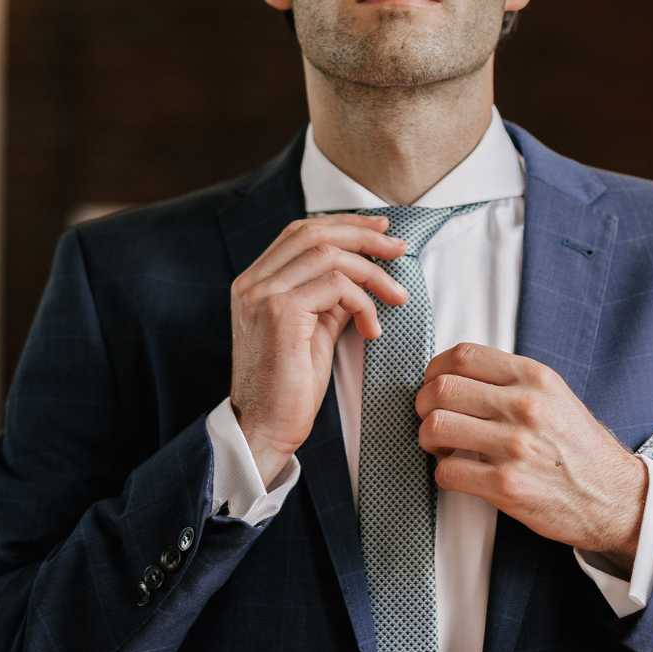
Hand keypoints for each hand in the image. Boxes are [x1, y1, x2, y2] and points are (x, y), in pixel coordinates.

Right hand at [229, 213, 408, 483]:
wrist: (265, 427)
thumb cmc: (290, 386)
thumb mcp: (313, 330)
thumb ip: (329, 298)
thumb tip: (363, 275)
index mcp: (255, 282)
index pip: (300, 231)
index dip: (343, 224)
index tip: (380, 231)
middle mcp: (253, 282)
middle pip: (314, 232)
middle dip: (363, 236)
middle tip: (399, 249)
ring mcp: (263, 295)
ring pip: (329, 255)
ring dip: (372, 273)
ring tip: (396, 297)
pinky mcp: (280, 312)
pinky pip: (335, 286)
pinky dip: (363, 302)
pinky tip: (372, 328)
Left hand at [415, 343, 647, 570]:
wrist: (615, 497)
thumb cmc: (579, 447)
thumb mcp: (554, 395)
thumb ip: (511, 380)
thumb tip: (457, 375)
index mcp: (534, 377)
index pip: (462, 355)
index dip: (434, 369)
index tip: (432, 384)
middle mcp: (524, 406)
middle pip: (441, 389)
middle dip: (423, 404)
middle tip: (430, 418)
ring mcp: (514, 446)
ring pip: (436, 427)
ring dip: (427, 439)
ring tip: (441, 447)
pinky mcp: (506, 486)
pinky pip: (447, 472)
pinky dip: (443, 473)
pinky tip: (459, 473)